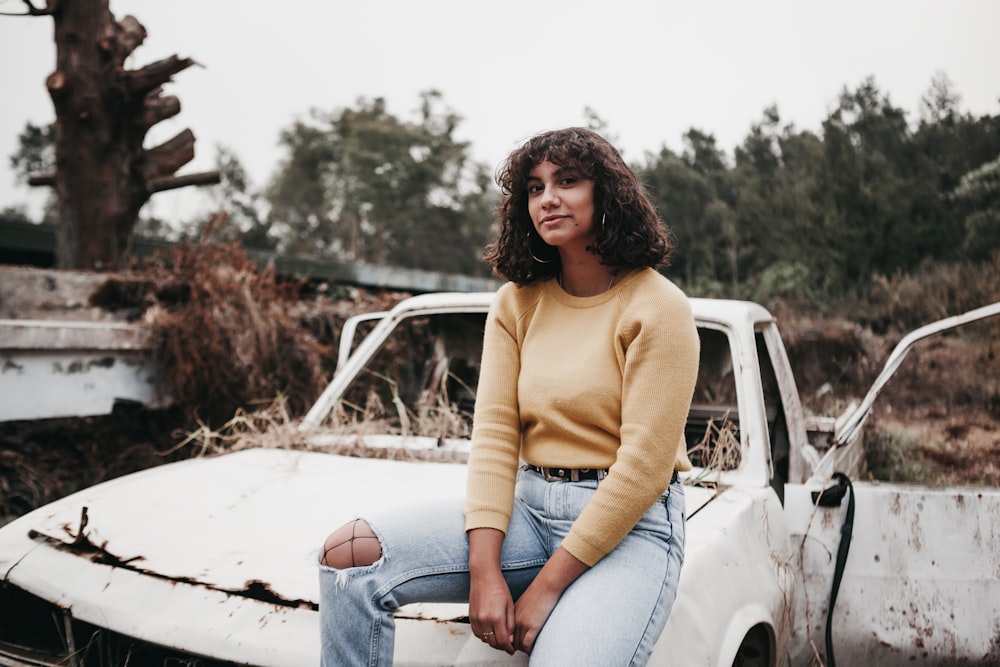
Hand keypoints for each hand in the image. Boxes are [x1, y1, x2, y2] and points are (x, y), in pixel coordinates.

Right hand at [468, 528, 515, 653]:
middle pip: (493, 643)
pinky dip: (484, 637)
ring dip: (493, 642)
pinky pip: (477, 634)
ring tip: (500, 639)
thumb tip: (510, 640)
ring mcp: (476, 619)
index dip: (509, 648)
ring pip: (484, 640)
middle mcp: (484, 620)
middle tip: (508, 646)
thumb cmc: (499, 587)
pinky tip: (490, 633)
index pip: (503, 641)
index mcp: (496, 617)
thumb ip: (510, 624)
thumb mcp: (510, 605)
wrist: (483, 576)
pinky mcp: (471, 617)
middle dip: (502, 647)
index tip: (512, 649)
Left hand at [513, 547, 588, 654]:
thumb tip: (524, 620)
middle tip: (520, 648)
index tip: (514, 642)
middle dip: (514, 646)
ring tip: (527, 649)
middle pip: (510, 639)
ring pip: (517, 644)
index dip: (510, 639)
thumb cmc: (540, 591)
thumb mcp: (525, 602)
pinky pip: (526, 644)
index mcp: (512, 613)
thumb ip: (521, 612)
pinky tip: (532, 649)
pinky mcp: (532, 626)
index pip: (506, 631)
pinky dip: (528, 649)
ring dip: (521, 649)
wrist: (546, 585)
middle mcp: (515, 619)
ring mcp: (523, 623)